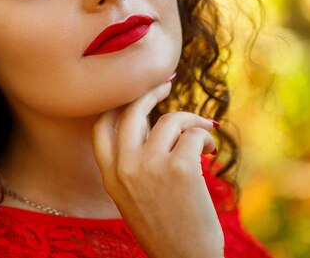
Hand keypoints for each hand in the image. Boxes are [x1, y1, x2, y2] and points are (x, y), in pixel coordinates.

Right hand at [92, 81, 223, 257]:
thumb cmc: (165, 226)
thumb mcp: (133, 195)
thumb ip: (133, 161)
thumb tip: (149, 123)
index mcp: (109, 176)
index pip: (100, 126)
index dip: (117, 104)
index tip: (133, 92)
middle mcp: (124, 168)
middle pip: (131, 111)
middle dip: (150, 92)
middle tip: (166, 85)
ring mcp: (149, 167)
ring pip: (169, 120)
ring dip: (191, 121)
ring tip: (202, 134)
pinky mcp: (179, 168)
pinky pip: (193, 135)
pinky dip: (206, 138)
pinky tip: (210, 153)